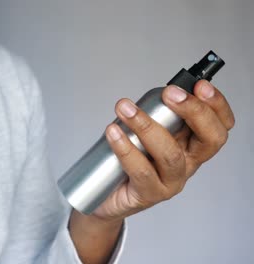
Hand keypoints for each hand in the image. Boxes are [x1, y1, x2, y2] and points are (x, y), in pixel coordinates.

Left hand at [92, 80, 234, 220]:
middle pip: (209, 139)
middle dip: (193, 111)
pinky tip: (113, 132)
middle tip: (169, 93)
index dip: (215, 105)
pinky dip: (125, 148)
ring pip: (171, 154)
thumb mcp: (142, 133)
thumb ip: (151, 115)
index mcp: (191, 145)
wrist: (106, 197)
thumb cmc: (125, 161)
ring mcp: (171, 181)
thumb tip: (145, 95)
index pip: (218, 125)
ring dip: (147, 126)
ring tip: (125, 109)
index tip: (199, 85)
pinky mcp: (149, 193)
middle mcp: (187, 163)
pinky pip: (141, 171)